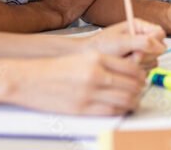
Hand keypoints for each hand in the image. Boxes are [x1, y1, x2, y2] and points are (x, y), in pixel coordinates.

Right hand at [9, 52, 145, 115]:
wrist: (29, 79)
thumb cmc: (56, 68)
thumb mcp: (84, 58)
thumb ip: (107, 63)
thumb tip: (129, 72)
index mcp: (97, 58)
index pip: (132, 67)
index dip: (141, 74)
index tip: (141, 77)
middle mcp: (95, 74)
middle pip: (132, 84)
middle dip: (140, 88)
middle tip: (139, 90)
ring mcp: (89, 93)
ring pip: (125, 99)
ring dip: (133, 101)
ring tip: (133, 100)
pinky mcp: (82, 108)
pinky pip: (111, 111)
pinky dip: (121, 110)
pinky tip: (121, 108)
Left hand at [83, 19, 166, 70]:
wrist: (87, 58)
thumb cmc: (100, 46)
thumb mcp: (121, 42)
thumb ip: (142, 43)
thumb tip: (161, 47)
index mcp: (139, 27)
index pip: (160, 34)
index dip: (154, 42)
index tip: (141, 48)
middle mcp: (142, 39)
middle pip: (159, 49)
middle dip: (144, 55)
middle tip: (129, 55)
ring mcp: (141, 53)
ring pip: (153, 62)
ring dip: (138, 64)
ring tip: (123, 61)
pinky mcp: (138, 65)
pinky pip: (146, 71)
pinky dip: (134, 71)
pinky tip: (123, 67)